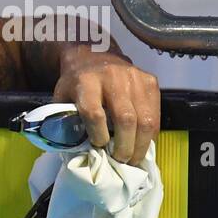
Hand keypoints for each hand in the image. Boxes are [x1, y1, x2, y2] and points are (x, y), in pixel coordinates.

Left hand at [52, 47, 160, 164]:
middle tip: (120, 161)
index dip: (98, 134)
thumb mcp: (62, 98)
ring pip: (145, 118)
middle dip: (124, 145)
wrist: (94, 56)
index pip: (94, 113)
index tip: (99, 147)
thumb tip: (76, 152)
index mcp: (86, 82)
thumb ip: (65, 121)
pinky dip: (150, 133)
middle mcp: (112, 78)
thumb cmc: (76, 84)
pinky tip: (142, 144)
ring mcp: (135, 78)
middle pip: (125, 118)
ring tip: (133, 158)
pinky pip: (155, 113)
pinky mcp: (150, 81)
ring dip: (141, 144)